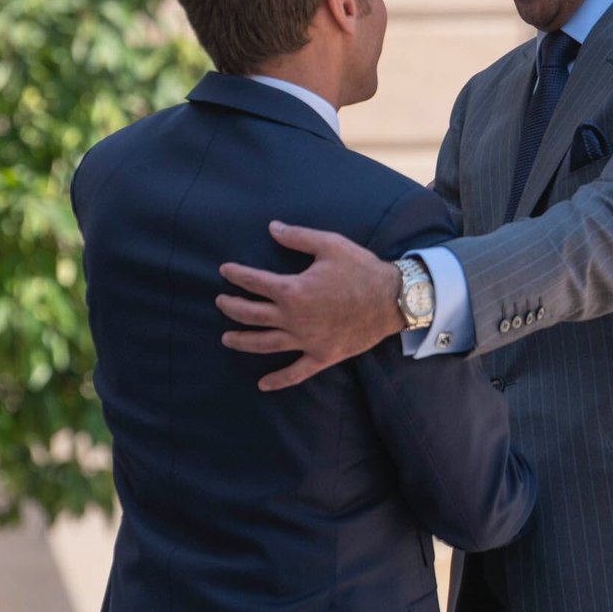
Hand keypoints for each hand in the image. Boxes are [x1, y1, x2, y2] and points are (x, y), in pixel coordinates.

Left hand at [216, 221, 403, 390]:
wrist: (391, 299)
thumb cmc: (360, 269)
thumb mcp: (329, 244)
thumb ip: (297, 238)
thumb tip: (272, 227)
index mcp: (293, 290)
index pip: (254, 282)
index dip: (236, 275)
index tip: (225, 271)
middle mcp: (293, 318)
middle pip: (252, 315)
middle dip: (231, 307)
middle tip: (220, 302)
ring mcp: (306, 340)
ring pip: (265, 344)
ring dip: (242, 341)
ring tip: (226, 338)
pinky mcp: (321, 355)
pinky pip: (295, 372)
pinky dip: (278, 380)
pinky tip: (263, 384)